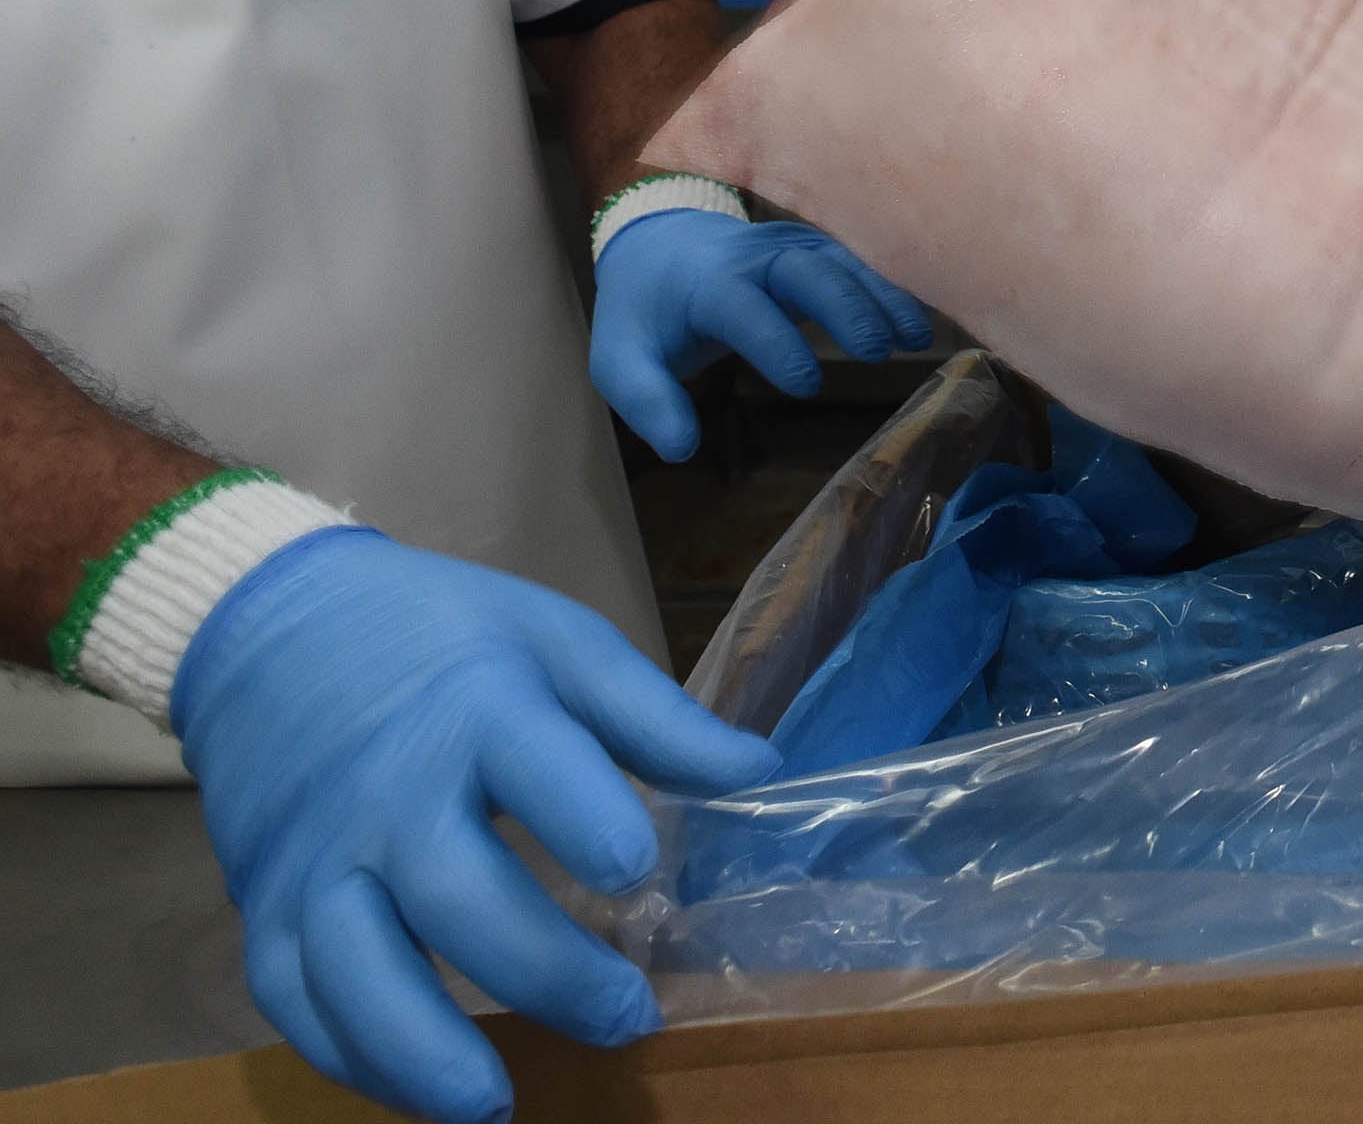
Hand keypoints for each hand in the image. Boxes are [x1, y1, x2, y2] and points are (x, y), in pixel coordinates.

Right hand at [173, 528, 778, 1123]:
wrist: (277, 624)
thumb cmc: (447, 639)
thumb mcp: (559, 643)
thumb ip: (656, 718)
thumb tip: (762, 772)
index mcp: (478, 708)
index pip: (536, 769)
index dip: (591, 824)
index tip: (638, 873)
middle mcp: (389, 792)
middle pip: (457, 895)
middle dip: (547, 972)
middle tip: (628, 1019)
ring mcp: (317, 857)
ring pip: (355, 969)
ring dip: (424, 1052)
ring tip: (496, 1106)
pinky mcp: (263, 906)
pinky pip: (294, 999)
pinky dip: (352, 1059)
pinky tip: (423, 1094)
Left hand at [589, 211, 931, 462]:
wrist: (661, 245)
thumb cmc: (646, 312)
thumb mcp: (621, 361)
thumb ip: (648, 403)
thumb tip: (682, 448)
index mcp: (707, 283)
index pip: (743, 307)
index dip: (775, 341)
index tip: (806, 384)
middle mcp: (755, 256)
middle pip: (806, 269)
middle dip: (845, 306)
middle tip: (878, 352)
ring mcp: (791, 246)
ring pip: (843, 261)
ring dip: (882, 295)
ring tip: (917, 337)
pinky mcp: (818, 250)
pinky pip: (859, 262)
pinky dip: (891, 286)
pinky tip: (919, 321)